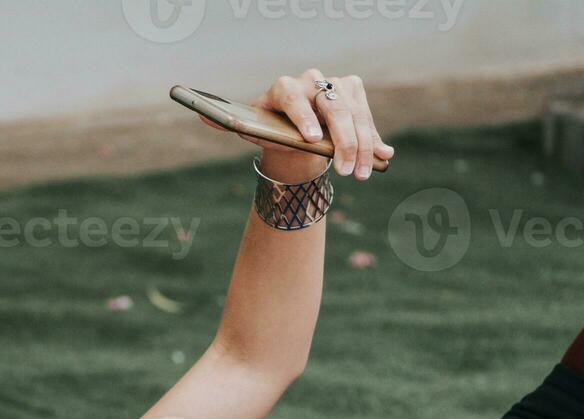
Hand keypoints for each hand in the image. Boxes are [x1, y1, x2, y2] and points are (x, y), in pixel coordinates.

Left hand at [213, 70, 395, 182]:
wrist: (297, 129)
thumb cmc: (272, 129)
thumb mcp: (252, 129)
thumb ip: (225, 121)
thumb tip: (200, 115)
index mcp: (283, 87)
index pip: (293, 98)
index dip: (303, 118)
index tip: (312, 141)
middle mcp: (312, 80)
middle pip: (332, 108)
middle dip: (342, 141)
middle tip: (345, 170)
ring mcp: (336, 84)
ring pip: (355, 114)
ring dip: (362, 146)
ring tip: (362, 173)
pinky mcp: (355, 93)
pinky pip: (368, 118)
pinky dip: (375, 140)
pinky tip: (383, 157)